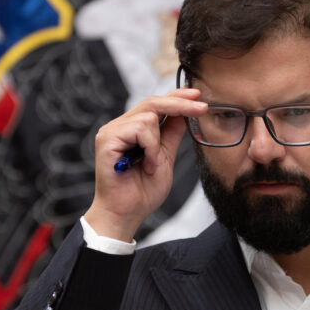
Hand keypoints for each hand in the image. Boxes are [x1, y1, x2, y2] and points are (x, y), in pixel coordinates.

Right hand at [85, 88, 207, 241]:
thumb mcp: (165, 158)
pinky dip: (150, 147)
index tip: (197, 94)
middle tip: (202, 108)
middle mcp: (119, 126)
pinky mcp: (106, 139)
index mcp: (132, 129)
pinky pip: (140, 128)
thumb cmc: (142, 192)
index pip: (155, 104)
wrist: (126, 214)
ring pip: (149, 115)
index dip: (176, 96)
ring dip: (158, 143)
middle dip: (180, 103)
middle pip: (152, 102)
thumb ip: (171, 134)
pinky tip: (145, 164)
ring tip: (152, 165)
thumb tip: (184, 112)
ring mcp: (111, 131)